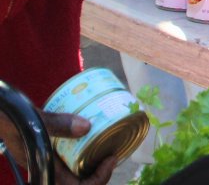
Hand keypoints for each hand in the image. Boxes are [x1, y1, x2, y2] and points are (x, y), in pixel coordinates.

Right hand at [0, 111, 116, 184]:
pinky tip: (91, 139)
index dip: (99, 179)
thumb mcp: (34, 121)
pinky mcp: (47, 154)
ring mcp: (47, 164)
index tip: (112, 159)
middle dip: (99, 174)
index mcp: (44, 171)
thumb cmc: (12, 119)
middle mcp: (46, 172)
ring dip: (92, 167)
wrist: (0, 116)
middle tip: (113, 153)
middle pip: (79, 184)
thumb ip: (57, 124)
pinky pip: (68, 162)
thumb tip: (87, 126)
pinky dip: (82, 155)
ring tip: (107, 148)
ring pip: (74, 175)